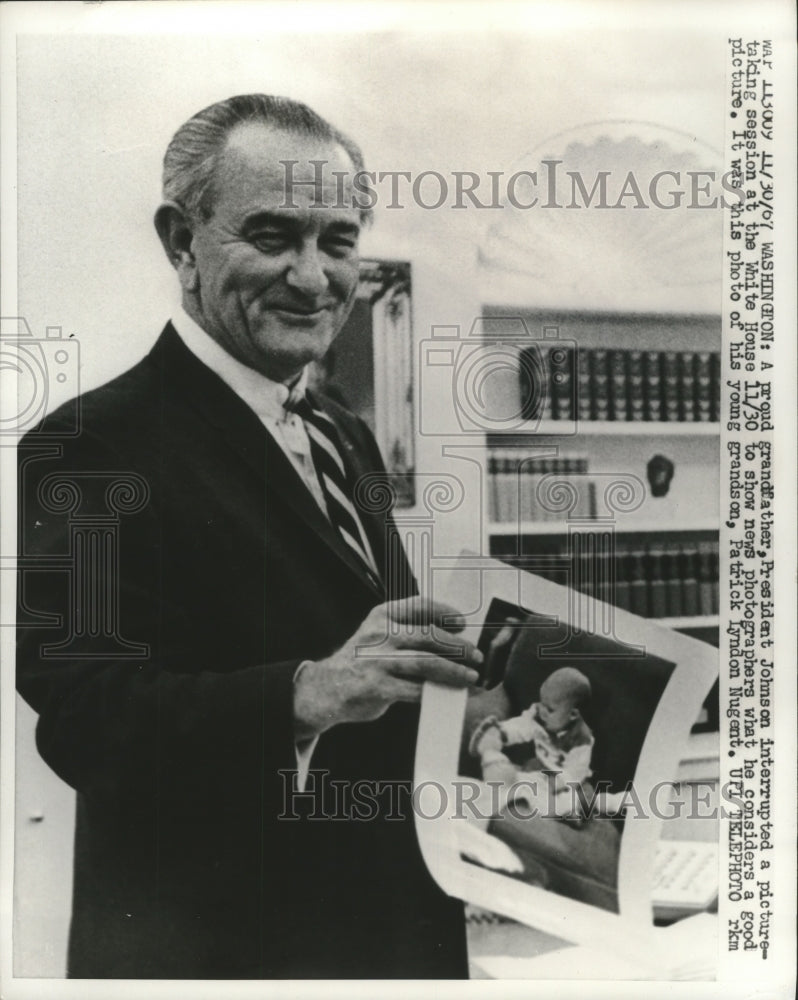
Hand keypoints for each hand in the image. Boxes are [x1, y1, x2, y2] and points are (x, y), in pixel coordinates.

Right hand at [293, 597, 481, 738]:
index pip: (419, 605)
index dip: (445, 612)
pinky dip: (437, 692)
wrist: (325, 688)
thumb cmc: (362, 661)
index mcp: (382, 616)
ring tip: (471, 676)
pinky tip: (450, 694)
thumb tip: (453, 639)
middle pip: (428, 636)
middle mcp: (379, 634)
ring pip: (426, 663)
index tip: (462, 623)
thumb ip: (407, 633)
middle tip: (477, 656)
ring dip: (454, 671)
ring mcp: (377, 661)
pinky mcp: (377, 687)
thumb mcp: (378, 635)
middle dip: (458, 646)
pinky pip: (415, 689)